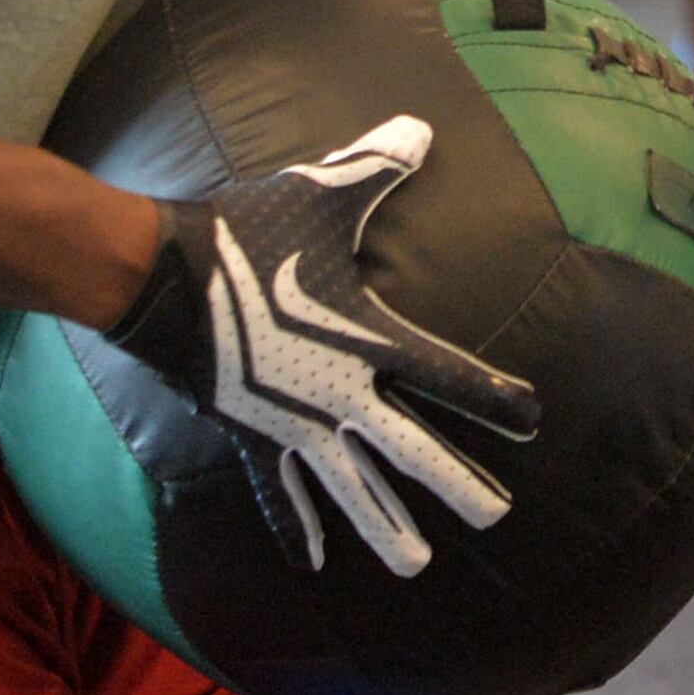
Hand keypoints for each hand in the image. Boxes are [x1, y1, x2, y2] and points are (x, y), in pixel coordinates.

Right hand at [102, 117, 540, 578]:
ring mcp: (293, 422)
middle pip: (409, 449)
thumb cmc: (246, 233)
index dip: (492, 395)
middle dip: (455, 483)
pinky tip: (311, 564)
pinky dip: (295, 526)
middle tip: (496, 517)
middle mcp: (338, 392)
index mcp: (366, 339)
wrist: (161, 276)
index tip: (532, 419)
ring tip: (414, 565)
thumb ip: (375, 166)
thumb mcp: (319, 193)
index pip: (445, 374)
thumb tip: (423, 128)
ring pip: (349, 486)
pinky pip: (277, 494)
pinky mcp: (251, 435)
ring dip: (381, 525)